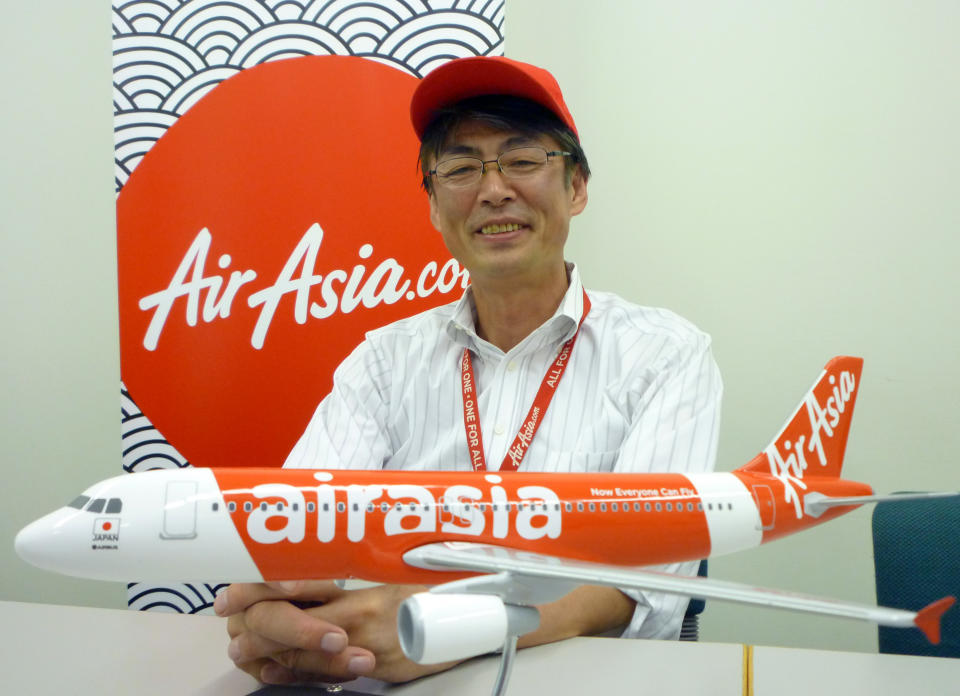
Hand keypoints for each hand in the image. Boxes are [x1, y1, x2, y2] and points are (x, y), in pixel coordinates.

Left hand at [215, 581, 461, 684]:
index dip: (257, 590)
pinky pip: (327, 675)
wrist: (480, 613)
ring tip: (244, 650)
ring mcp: (368, 645)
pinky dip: (296, 673)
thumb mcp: (389, 574)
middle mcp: (360, 614)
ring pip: (302, 654)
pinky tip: (278, 668)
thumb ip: (351, 581)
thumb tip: (308, 576)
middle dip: (252, 627)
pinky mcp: (380, 668)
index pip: (296, 584)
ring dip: (268, 653)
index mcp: (361, 585)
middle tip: (231, 624)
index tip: (232, 593)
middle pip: (288, 623)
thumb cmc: (435, 585)